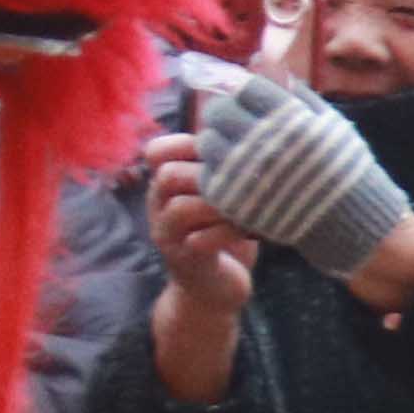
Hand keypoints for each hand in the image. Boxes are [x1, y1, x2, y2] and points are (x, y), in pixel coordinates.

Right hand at [144, 139, 254, 400]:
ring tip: (252, 203)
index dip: (189, 143)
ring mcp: (168, 234)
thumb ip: (226, 166)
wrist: (216, 289)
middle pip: (167, 173)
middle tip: (248, 177)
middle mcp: (159, 206)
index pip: (158, 150)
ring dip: (221, 201)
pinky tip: (251, 229)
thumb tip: (255, 123)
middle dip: (210, 171)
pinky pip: (198, 240)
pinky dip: (228, 231)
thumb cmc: (226, 234)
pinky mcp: (185, 260)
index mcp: (167, 184)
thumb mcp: (224, 194)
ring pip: (180, 205)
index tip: (229, 147)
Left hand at [190, 71, 413, 285]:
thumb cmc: (344, 167)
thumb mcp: (329, 121)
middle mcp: (262, 142)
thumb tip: (260, 60)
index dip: (245, 92)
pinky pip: (208, 175)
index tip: (251, 102)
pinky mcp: (233, 199)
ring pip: (207, 142)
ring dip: (218, 141)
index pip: (245, 89)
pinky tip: (236, 174)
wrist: (351, 220)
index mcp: (286, 119)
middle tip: (238, 124)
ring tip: (237, 149)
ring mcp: (243, 172)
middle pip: (219, 112)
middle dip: (227, 113)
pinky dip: (217, 171)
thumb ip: (294, 91)